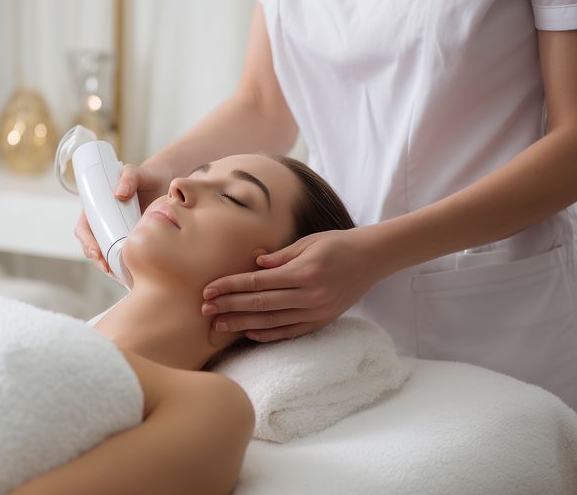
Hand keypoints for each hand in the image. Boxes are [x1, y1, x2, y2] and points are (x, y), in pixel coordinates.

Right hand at [74, 163, 172, 274]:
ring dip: (108, 266)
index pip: (84, 227)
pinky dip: (122, 266)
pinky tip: (129, 274)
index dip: (87, 242)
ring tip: (119, 275)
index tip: (96, 252)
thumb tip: (119, 193)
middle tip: (108, 268)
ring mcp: (116, 231)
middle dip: (97, 259)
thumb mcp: (136, 173)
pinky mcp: (129, 238)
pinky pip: (121, 255)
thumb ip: (129, 177)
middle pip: (92, 245)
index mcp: (97, 207)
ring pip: (106, 253)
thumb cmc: (147, 176)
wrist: (166, 182)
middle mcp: (104, 221)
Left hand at [201, 228, 384, 341]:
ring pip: (272, 322)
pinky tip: (248, 333)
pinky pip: (289, 332)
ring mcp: (316, 312)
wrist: (371, 259)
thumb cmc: (337, 244)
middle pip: (260, 304)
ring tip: (219, 326)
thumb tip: (253, 266)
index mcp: (303, 272)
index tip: (209, 290)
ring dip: (242, 324)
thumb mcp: (307, 242)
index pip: (257, 283)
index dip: (230, 287)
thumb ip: (279, 257)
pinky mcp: (321, 322)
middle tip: (205, 311)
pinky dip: (267, 334)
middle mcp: (309, 296)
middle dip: (229, 307)